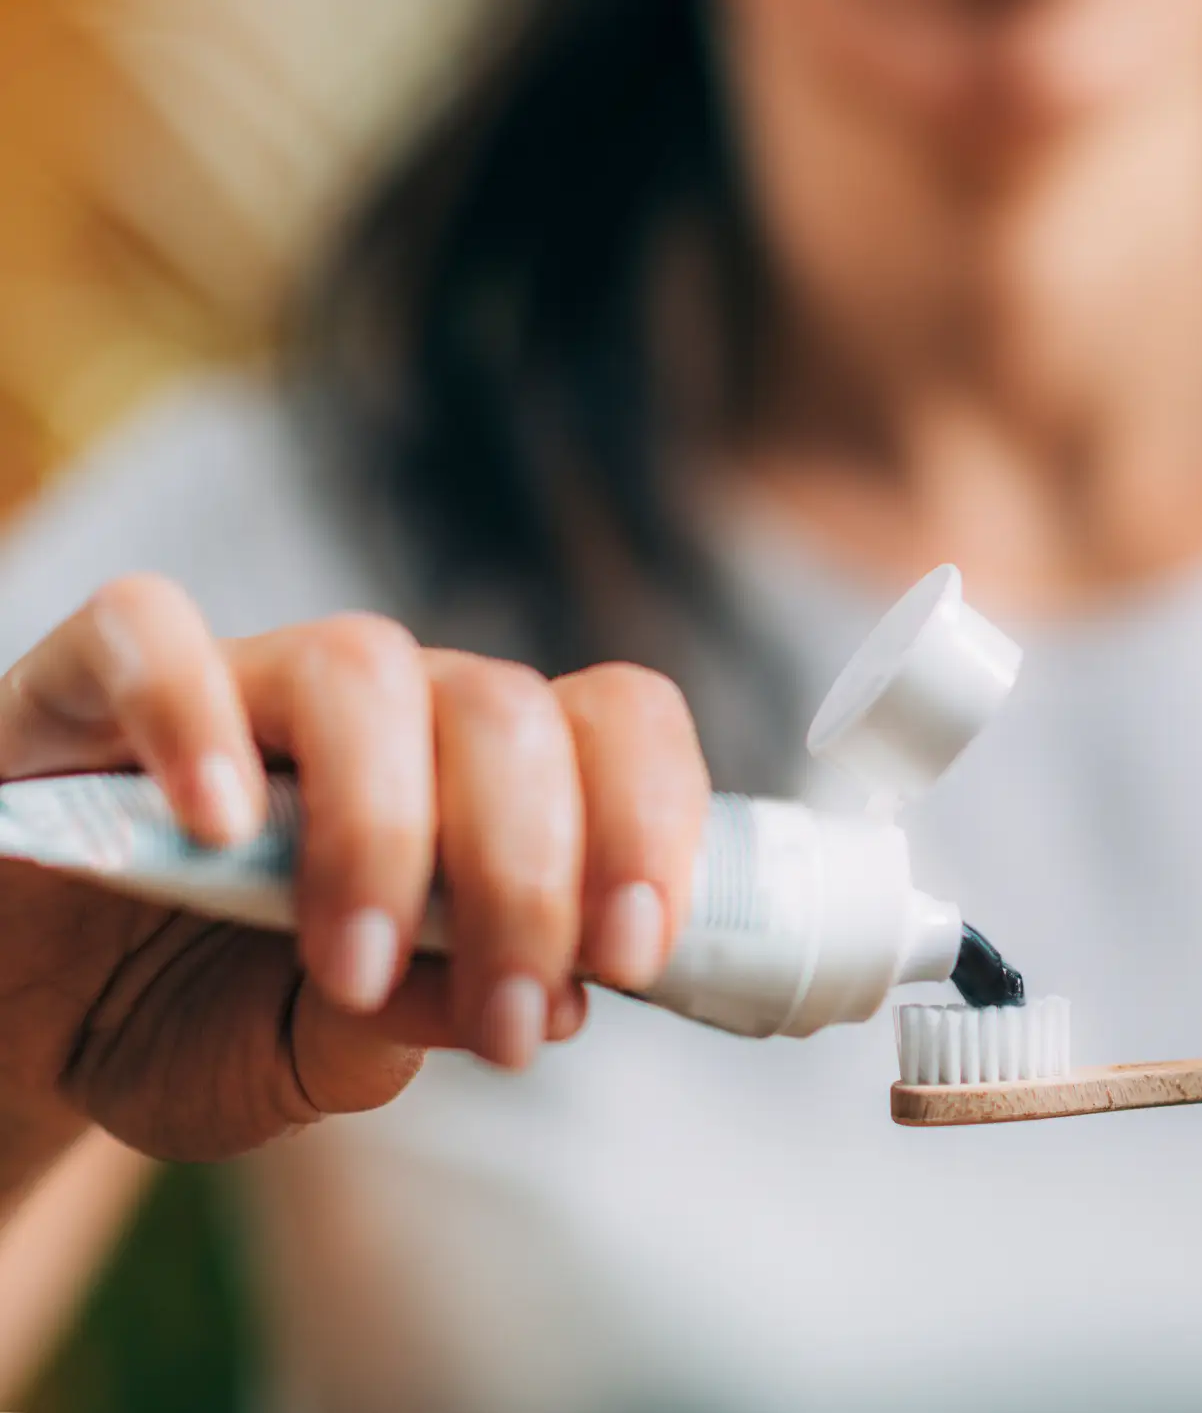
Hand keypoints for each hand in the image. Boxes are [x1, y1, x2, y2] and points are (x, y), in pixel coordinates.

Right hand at [0, 575, 709, 1163]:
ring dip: (383, 829)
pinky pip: (150, 632)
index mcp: (473, 777)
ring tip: (354, 968)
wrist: (17, 1026)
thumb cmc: (190, 1021)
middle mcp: (381, 711)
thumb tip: (558, 1004)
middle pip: (505, 708)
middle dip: (529, 874)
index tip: (638, 954)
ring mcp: (239, 682)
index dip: (652, 820)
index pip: (615, 723)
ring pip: (360, 664)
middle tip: (512, 1022)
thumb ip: (429, 1018)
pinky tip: (221, 826)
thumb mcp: (323, 1055)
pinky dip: (191, 716)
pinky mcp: (88, 683)